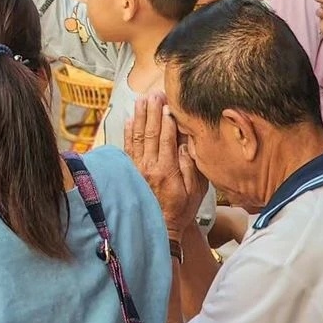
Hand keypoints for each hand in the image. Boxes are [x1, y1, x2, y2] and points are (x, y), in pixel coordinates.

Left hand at [125, 92, 207, 236]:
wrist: (162, 228)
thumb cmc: (182, 209)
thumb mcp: (195, 191)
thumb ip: (190, 166)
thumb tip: (185, 142)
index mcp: (167, 170)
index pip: (166, 138)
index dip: (167, 119)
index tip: (169, 103)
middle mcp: (150, 166)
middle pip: (151, 133)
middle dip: (153, 111)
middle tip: (156, 94)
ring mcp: (138, 168)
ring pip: (138, 136)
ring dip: (140, 116)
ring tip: (142, 99)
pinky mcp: (131, 171)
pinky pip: (128, 148)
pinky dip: (128, 132)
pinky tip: (129, 119)